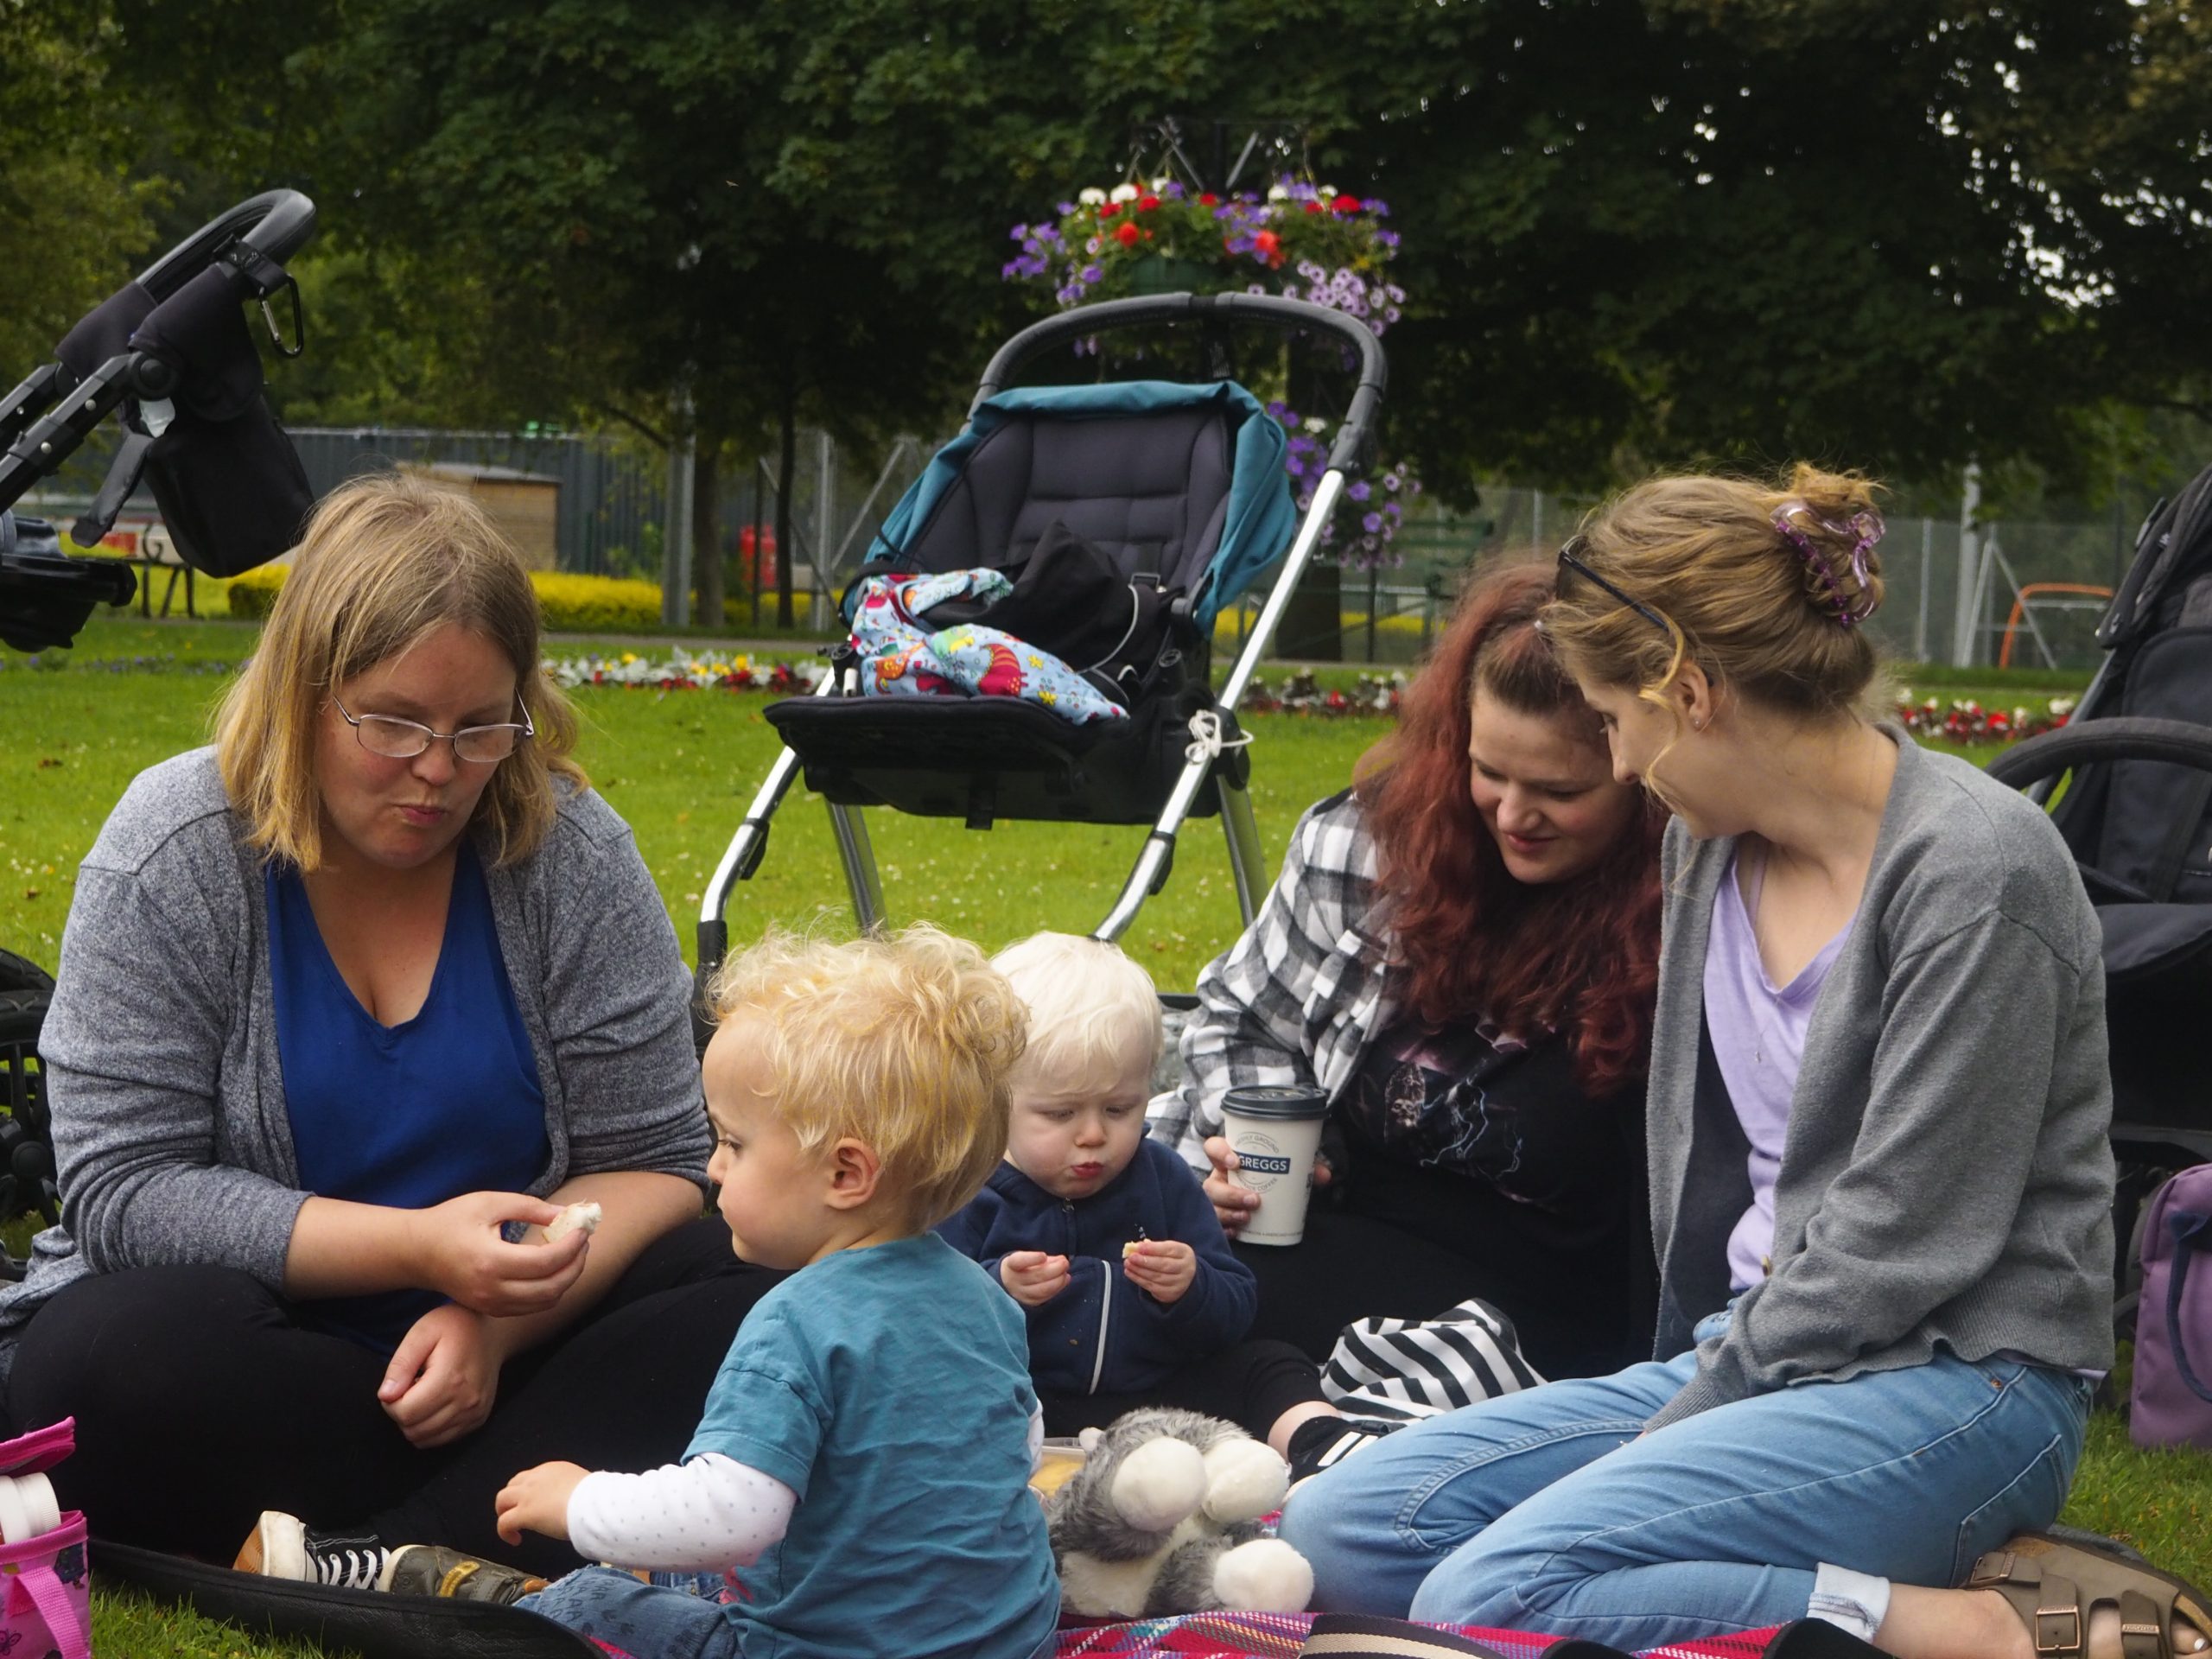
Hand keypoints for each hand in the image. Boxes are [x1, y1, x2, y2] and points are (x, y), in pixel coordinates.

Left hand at [380, 1303, 503, 1448]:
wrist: (492, 1333)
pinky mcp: (478, 1419)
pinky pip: (442, 1439)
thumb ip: (400, 1365)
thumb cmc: (455, 1328)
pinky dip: (430, 1427)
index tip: (398, 1383)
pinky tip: (435, 1403)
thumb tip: (386, 1396)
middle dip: (401, 1413)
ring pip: (426, 1439)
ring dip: (415, 1422)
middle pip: (414, 1430)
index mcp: (451, 1379)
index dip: (390, 1402)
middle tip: (409, 1388)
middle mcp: (467, 1401)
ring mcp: (475, 1413)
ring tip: (422, 1395)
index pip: (405, 1413)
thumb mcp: (421, 1333)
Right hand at [408, 1192, 589, 1316]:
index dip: (572, 1245)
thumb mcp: (489, 1203)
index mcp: (490, 1261)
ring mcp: (490, 1304)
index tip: (583, 1228)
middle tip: (583, 1242)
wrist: (416, 1252)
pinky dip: (550, 1290)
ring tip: (572, 1253)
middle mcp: (491, 1289)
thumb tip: (566, 1213)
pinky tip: (552, 1267)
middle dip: (576, 1265)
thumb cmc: (450, 1221)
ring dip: (566, 1279)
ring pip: (545, 1302)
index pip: (546, 1261)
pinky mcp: (489, 1309)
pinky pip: (531, 1307)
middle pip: (552, 1288)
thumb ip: (530, 1207)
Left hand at [495, 1460, 589, 1546]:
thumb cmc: (593, 1497)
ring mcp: (527, 1495)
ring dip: (504, 1511)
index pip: (532, 1477)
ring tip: (511, 1526)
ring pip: (502, 1499)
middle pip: (512, 1484)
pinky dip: (505, 1532)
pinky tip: (514, 1540)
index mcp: (553, 1469)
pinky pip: (504, 1522)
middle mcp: (536, 1478)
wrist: (591, 1505)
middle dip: (512, 1498)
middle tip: (518, 1512)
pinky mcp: (522, 1513)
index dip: (530, 1490)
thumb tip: (573, 1502)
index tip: (536, 1503)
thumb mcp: (581, 1486)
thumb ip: (571, 1490)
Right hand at [1000, 1250, 1070, 1306]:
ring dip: (1058, 1281)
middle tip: (1065, 1263)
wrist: (1008, 1282)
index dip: (1032, 1258)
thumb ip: (1042, 1257)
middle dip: (1055, 1269)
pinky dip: (1057, 1288)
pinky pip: (1046, 1297)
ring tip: (1065, 1273)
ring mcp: (1022, 1294)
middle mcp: (1014, 1281)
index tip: (1043, 1255)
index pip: (1019, 1261)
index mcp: (1011, 1265)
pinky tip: (1064, 1280)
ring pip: (1043, 1289)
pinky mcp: (1030, 1302)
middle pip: (1036, 1276)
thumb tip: (1061, 1260)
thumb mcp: (1026, 1256)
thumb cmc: (1021, 1266)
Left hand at [1122, 1239, 1195, 1303]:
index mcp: (1185, 1253)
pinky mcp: (1170, 1294)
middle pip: (1164, 1265)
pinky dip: (1139, 1280)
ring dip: (1139, 1270)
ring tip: (1127, 1264)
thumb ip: (1154, 1247)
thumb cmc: (1172, 1259)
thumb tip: (1136, 1247)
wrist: (1184, 1278)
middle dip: (1145, 1261)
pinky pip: (1152, 1287)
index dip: (1153, 1248)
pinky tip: (1130, 1273)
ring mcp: (1179, 1283)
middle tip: (1131, 1257)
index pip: (1169, 1250)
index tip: (1138, 1247)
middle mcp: (1186, 1269)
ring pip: (1156, 1277)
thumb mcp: (1168, 1249)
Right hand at [1202, 1135, 1328, 1235]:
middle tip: (1255, 1200)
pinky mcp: (1220, 1217)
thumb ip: (1305, 1169)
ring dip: (1227, 1213)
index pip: (1214, 1148)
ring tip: (1247, 1218)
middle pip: (1211, 1185)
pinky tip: (1237, 1232)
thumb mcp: (1287, 1169)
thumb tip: (1325, 1175)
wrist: (1269, 1195)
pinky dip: (1225, 1229)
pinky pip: (1215, 1225)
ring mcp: (1217, 1200)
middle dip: (1231, 1194)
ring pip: (1212, 1206)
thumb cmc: (1272, 1177)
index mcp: (1230, 1160)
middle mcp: (1219, 1179)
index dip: (1220, 1153)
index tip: (1237, 1162)